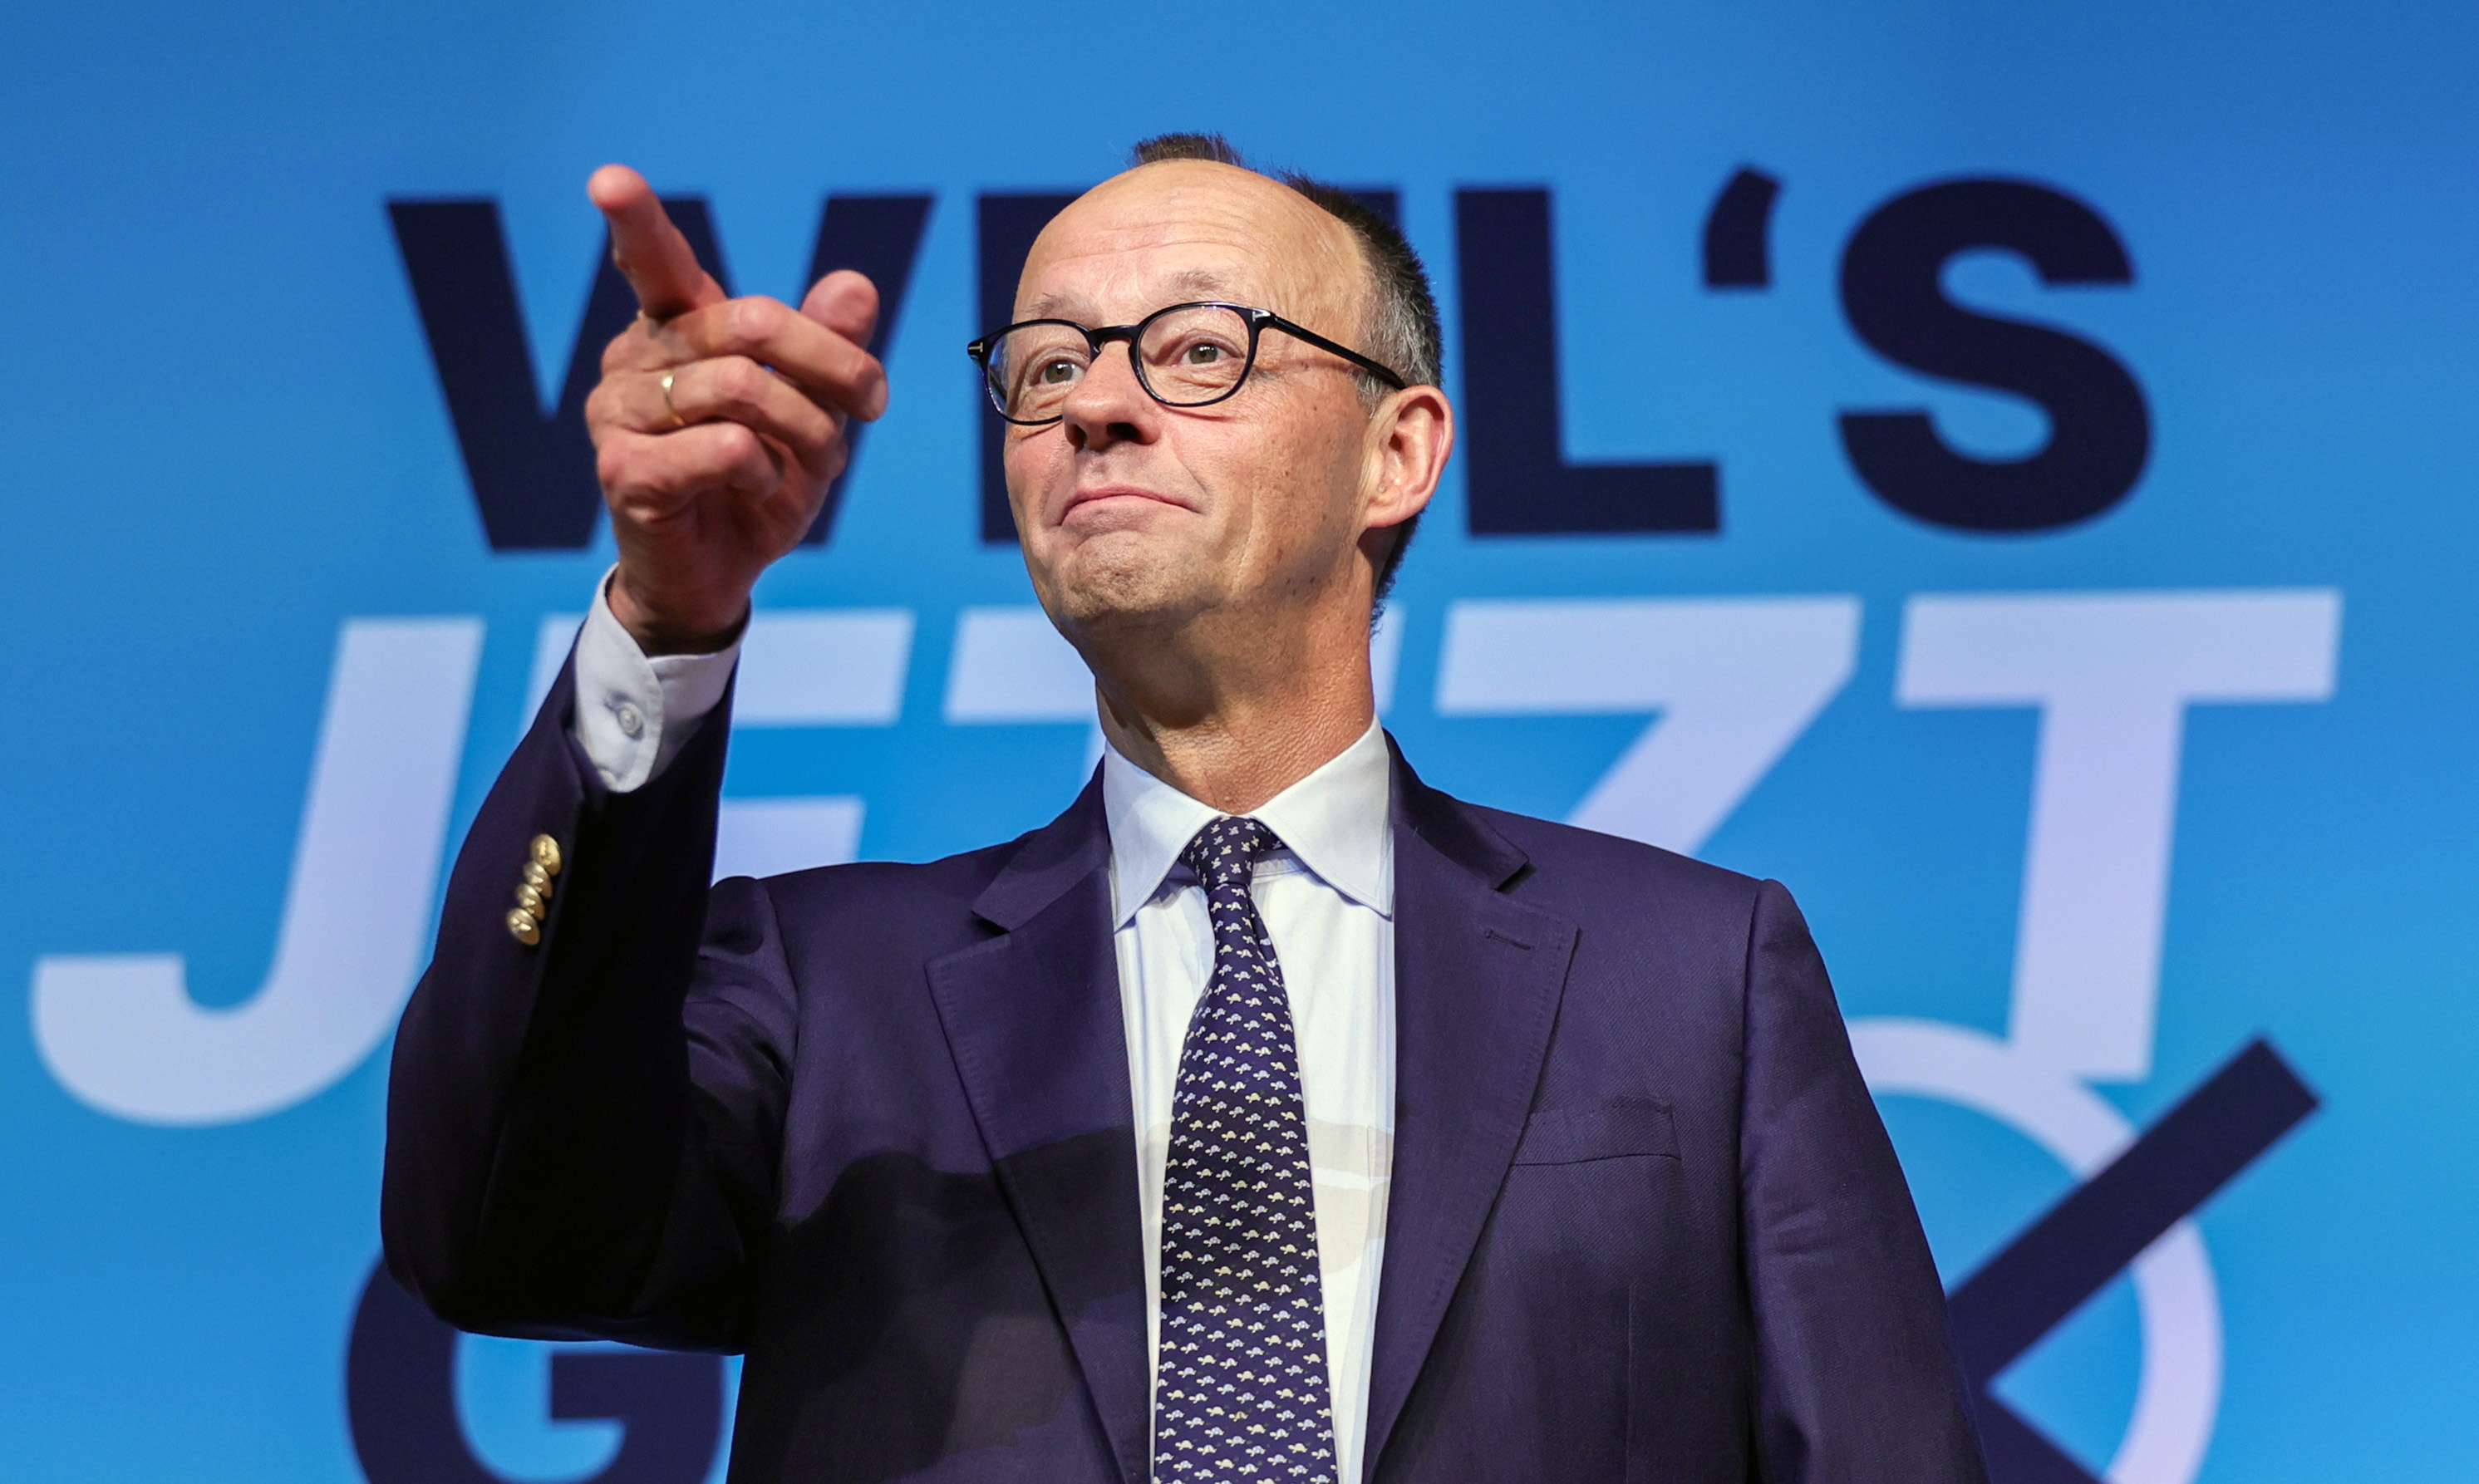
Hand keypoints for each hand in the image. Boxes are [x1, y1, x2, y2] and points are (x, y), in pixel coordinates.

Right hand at [581, 165, 888, 652]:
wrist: (719, 575)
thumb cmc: (757, 482)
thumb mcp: (813, 410)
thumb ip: (828, 348)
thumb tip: (857, 287)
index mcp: (674, 327)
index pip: (652, 261)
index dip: (634, 220)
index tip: (609, 181)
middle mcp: (635, 358)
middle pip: (751, 323)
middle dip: (834, 364)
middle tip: (873, 405)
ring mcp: (618, 414)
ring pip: (744, 387)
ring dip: (810, 428)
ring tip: (823, 462)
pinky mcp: (624, 471)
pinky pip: (725, 446)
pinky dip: (769, 470)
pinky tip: (760, 488)